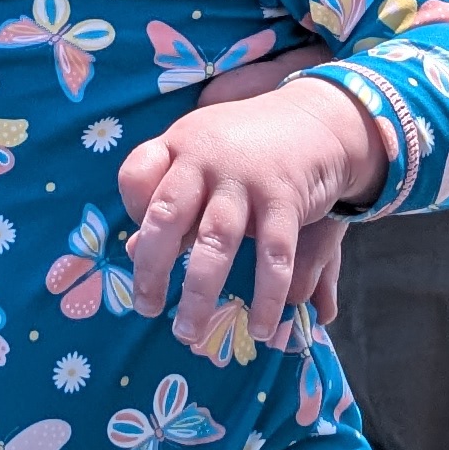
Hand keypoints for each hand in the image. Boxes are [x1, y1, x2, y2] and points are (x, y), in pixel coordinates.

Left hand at [118, 75, 382, 354]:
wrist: (317, 117)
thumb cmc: (245, 148)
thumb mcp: (202, 160)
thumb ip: (170, 202)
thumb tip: (134, 250)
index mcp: (179, 145)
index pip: (136, 175)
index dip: (131, 210)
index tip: (137, 244)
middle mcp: (205, 158)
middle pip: (166, 215)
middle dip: (151, 268)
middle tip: (147, 309)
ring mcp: (245, 178)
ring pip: (215, 242)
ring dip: (199, 293)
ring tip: (188, 332)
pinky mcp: (284, 197)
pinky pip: (272, 255)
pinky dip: (266, 296)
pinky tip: (258, 327)